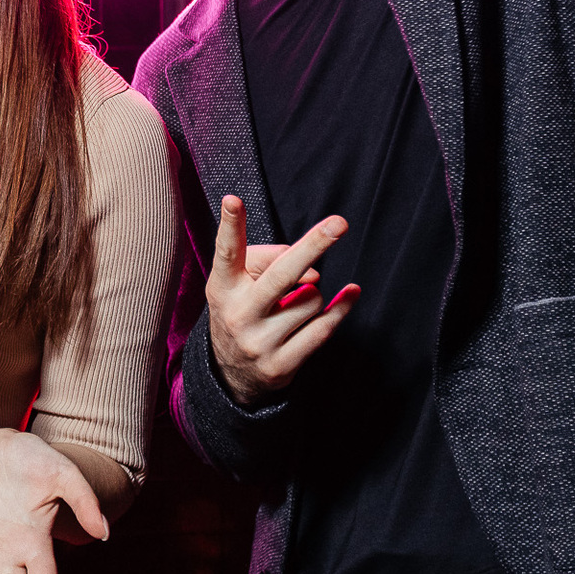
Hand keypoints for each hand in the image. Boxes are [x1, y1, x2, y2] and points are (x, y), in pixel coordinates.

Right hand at [205, 197, 359, 407]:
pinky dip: (341, 308)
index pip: (227, 252)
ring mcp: (258, 342)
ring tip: (294, 302)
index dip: (231, 226)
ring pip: (310, 298)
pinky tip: (351, 293)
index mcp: (223, 287)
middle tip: (340, 222)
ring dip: (313, 293)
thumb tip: (314, 273)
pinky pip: (323, 328)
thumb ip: (268, 261)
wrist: (230, 373)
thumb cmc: (243, 308)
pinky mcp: (280, 365)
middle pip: (281, 275)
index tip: (233, 200)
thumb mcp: (240, 282)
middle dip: (313, 246)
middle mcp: (238, 314)